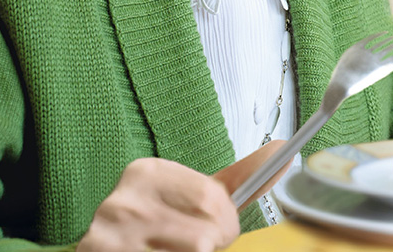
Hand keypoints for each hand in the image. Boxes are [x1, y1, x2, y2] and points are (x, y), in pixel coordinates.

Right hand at [77, 140, 289, 251]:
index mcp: (148, 172)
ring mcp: (111, 232)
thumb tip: (281, 150)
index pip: (211, 199)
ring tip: (172, 250)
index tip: (218, 230)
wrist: (110, 247)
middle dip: (211, 245)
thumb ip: (236, 180)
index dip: (223, 224)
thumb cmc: (157, 227)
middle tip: (196, 246)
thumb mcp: (189, 196)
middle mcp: (126, 198)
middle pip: (203, 233)